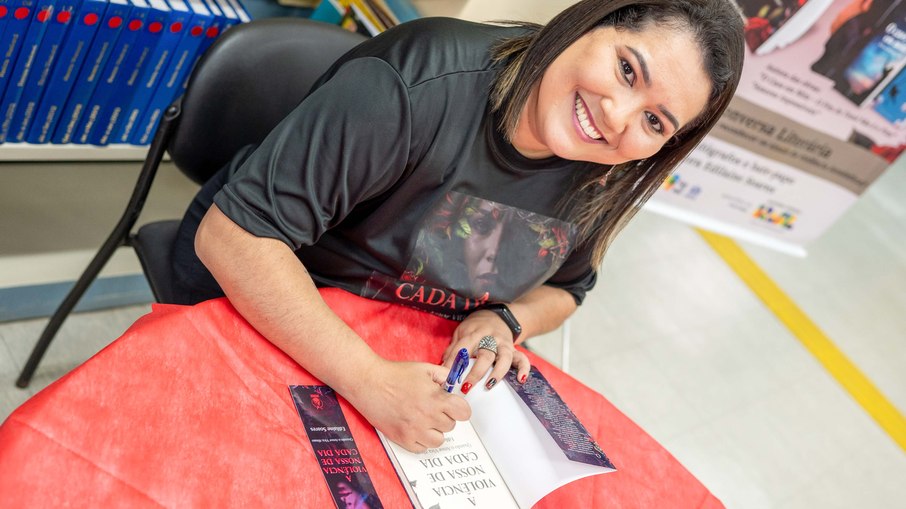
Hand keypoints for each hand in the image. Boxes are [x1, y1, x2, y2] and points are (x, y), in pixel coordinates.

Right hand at [345, 358, 470, 452]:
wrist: (369, 382)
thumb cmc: (396, 374)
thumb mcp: (425, 369)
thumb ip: (444, 376)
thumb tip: (453, 387)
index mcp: (435, 399)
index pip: (464, 413)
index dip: (460, 408)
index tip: (454, 406)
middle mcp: (427, 417)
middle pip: (451, 426)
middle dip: (444, 416)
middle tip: (432, 407)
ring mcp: (414, 431)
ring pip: (439, 440)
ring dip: (434, 431)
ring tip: (424, 419)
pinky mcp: (402, 439)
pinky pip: (422, 449)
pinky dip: (421, 440)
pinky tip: (414, 427)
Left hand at [443, 310, 530, 393]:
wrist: (498, 316)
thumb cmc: (476, 327)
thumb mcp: (462, 331)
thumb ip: (453, 348)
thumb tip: (443, 368)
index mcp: (474, 333)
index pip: (463, 349)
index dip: (453, 363)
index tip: (448, 379)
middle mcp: (491, 338)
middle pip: (485, 355)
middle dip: (475, 373)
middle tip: (466, 388)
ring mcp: (504, 344)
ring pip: (504, 358)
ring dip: (497, 373)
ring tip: (489, 386)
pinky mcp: (514, 349)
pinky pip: (522, 358)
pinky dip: (524, 369)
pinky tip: (521, 380)